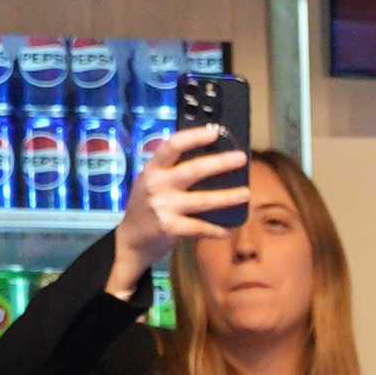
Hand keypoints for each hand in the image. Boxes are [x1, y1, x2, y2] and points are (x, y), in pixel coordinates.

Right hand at [113, 127, 252, 289]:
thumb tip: (209, 161)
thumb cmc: (147, 208)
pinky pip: (199, 227)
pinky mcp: (169, 228)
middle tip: (241, 158)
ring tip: (245, 194)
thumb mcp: (151, 183)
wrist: (130, 241)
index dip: (193, 137)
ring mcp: (163, 206)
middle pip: (193, 170)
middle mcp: (156, 185)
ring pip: (202, 200)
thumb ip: (171, 172)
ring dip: (227, 197)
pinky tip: (229, 229)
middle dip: (220, 163)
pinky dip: (216, 229)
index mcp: (152, 169)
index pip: (172, 146)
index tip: (214, 133)